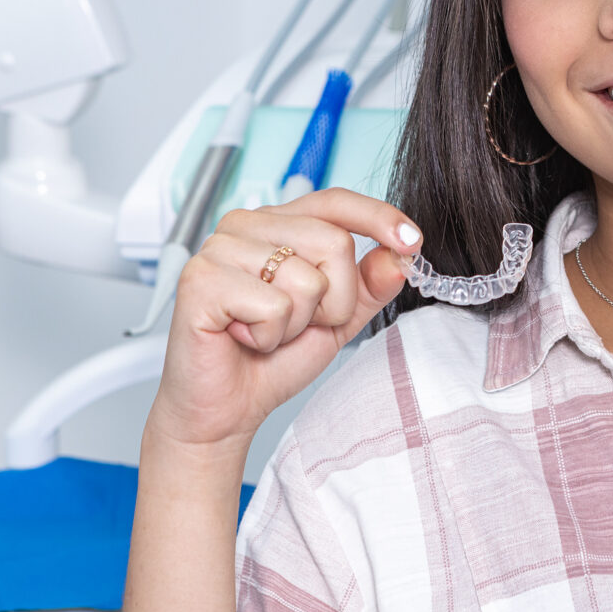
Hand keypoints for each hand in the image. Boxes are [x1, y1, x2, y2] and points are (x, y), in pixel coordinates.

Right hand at [146, 187, 421, 452]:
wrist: (225, 410)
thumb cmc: (270, 359)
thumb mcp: (337, 318)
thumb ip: (368, 284)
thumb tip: (399, 255)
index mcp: (275, 224)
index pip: (334, 201)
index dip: (377, 217)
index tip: (412, 240)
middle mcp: (245, 225)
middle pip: (333, 241)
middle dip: (333, 300)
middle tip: (297, 324)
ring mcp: (218, 248)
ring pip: (306, 277)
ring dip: (298, 322)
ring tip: (265, 332)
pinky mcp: (200, 280)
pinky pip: (273, 305)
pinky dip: (269, 335)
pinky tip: (244, 337)